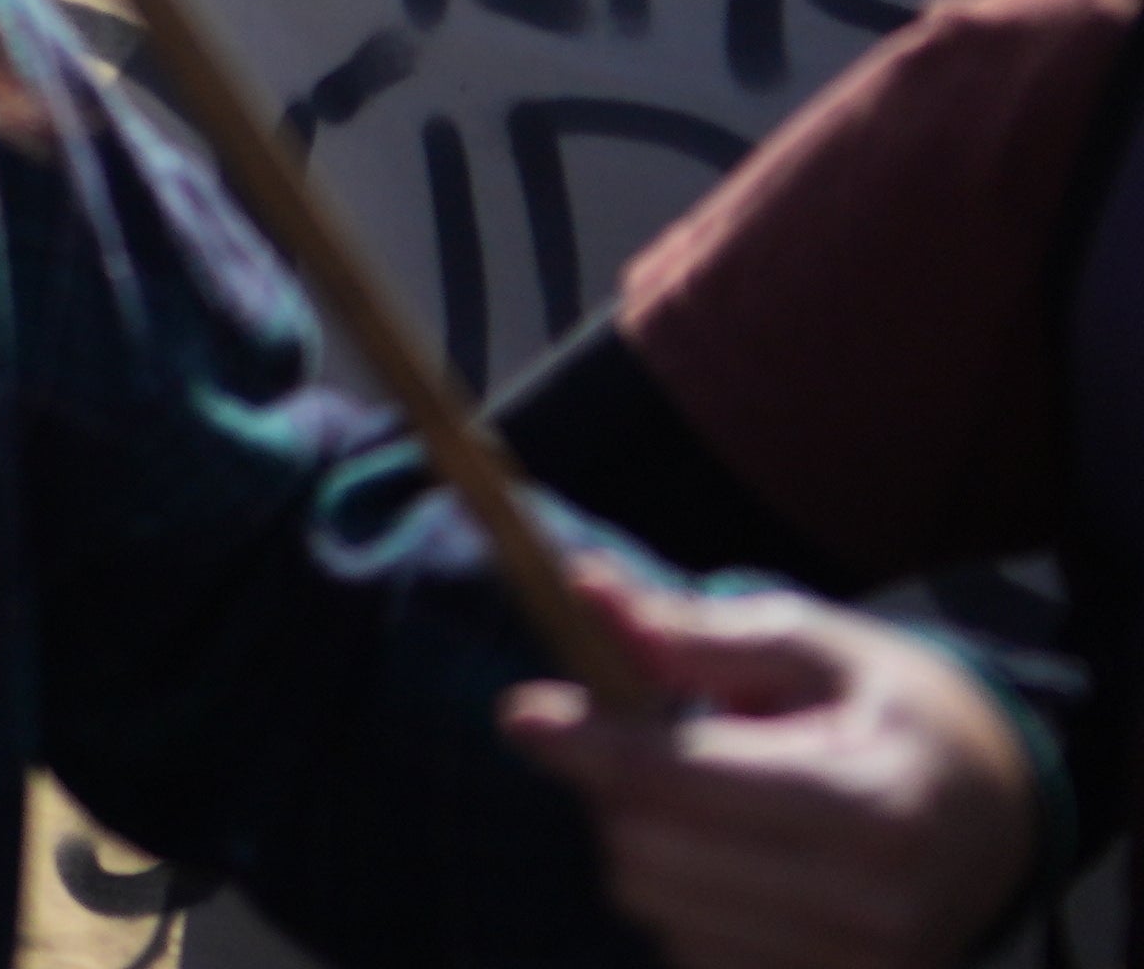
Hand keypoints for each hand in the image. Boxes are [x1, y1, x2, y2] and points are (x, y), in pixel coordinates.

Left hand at [505, 568, 1035, 968]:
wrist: (1000, 816)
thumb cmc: (898, 713)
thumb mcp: (819, 647)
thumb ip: (703, 631)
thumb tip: (588, 590)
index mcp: (873, 804)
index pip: (684, 784)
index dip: (590, 745)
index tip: (520, 711)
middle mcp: (870, 907)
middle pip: (652, 856)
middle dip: (615, 791)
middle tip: (631, 743)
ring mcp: (853, 968)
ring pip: (658, 909)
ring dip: (641, 846)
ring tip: (700, 799)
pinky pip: (690, 954)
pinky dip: (678, 899)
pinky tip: (722, 856)